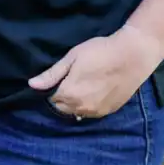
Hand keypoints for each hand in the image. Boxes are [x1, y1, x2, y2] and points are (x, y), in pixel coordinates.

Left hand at [28, 26, 159, 118]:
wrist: (132, 56)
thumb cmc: (100, 51)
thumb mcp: (73, 57)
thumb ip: (52, 74)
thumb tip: (31, 84)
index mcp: (68, 93)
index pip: (50, 99)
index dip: (51, 88)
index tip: (57, 78)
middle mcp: (80, 108)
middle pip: (62, 108)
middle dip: (61, 97)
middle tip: (69, 80)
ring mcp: (95, 112)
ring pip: (76, 112)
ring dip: (74, 103)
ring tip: (81, 86)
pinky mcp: (108, 111)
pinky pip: (91, 113)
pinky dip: (87, 106)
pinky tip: (93, 92)